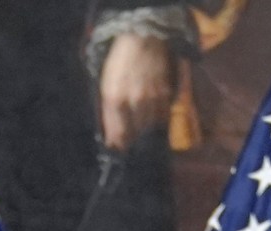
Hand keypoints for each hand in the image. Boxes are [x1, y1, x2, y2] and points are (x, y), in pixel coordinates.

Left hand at [97, 32, 178, 150]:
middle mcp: (133, 101)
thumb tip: (112, 135)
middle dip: (131, 145)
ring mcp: (151, 98)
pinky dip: (158, 126)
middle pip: (134, 135)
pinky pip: (162, 118)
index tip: (118, 151)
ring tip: (143, 143)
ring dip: (145, 138)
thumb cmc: (120, 62)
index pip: (117, 133)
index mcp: (114, 99)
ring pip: (149, 129)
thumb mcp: (106, 85)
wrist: (142, 39)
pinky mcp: (165, 94)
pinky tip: (154, 127)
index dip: (118, 145)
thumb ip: (109, 111)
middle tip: (130, 150)